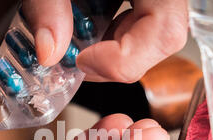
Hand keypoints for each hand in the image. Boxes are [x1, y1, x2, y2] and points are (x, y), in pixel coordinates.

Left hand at [22, 0, 187, 81]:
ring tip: (85, 38)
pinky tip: (94, 22)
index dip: (123, 59)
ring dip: (118, 45)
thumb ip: (48, 6)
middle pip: (164, 39)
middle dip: (119, 59)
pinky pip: (147, 16)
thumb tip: (50, 54)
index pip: (164, 33)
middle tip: (81, 58)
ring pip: (157, 32)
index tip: (82, 60)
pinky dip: (120, 29)